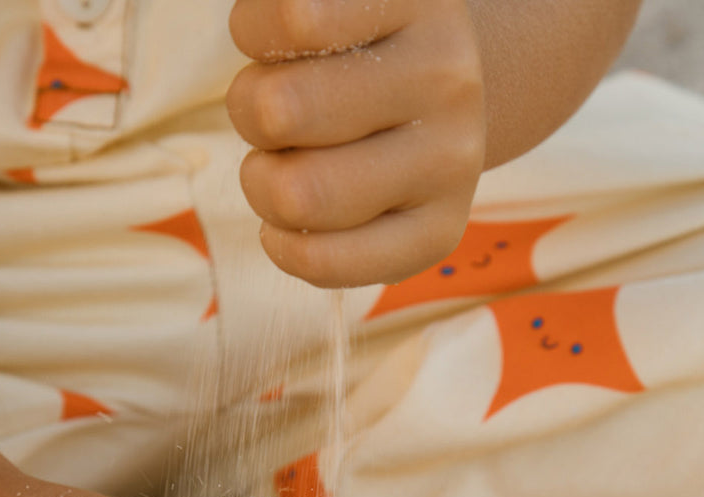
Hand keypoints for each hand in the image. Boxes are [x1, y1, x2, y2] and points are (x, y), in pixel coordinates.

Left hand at [227, 0, 486, 286]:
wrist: (438, 101)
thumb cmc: (356, 48)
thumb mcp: (330, 6)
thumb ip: (288, 19)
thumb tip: (276, 69)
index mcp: (420, 1)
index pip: (297, 18)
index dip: (254, 34)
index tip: (277, 42)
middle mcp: (449, 79)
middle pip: (280, 112)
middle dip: (251, 114)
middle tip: (273, 116)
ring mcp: (452, 163)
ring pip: (298, 197)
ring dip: (263, 184)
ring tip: (285, 166)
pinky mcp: (440, 234)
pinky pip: (322, 263)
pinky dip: (282, 245)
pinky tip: (291, 224)